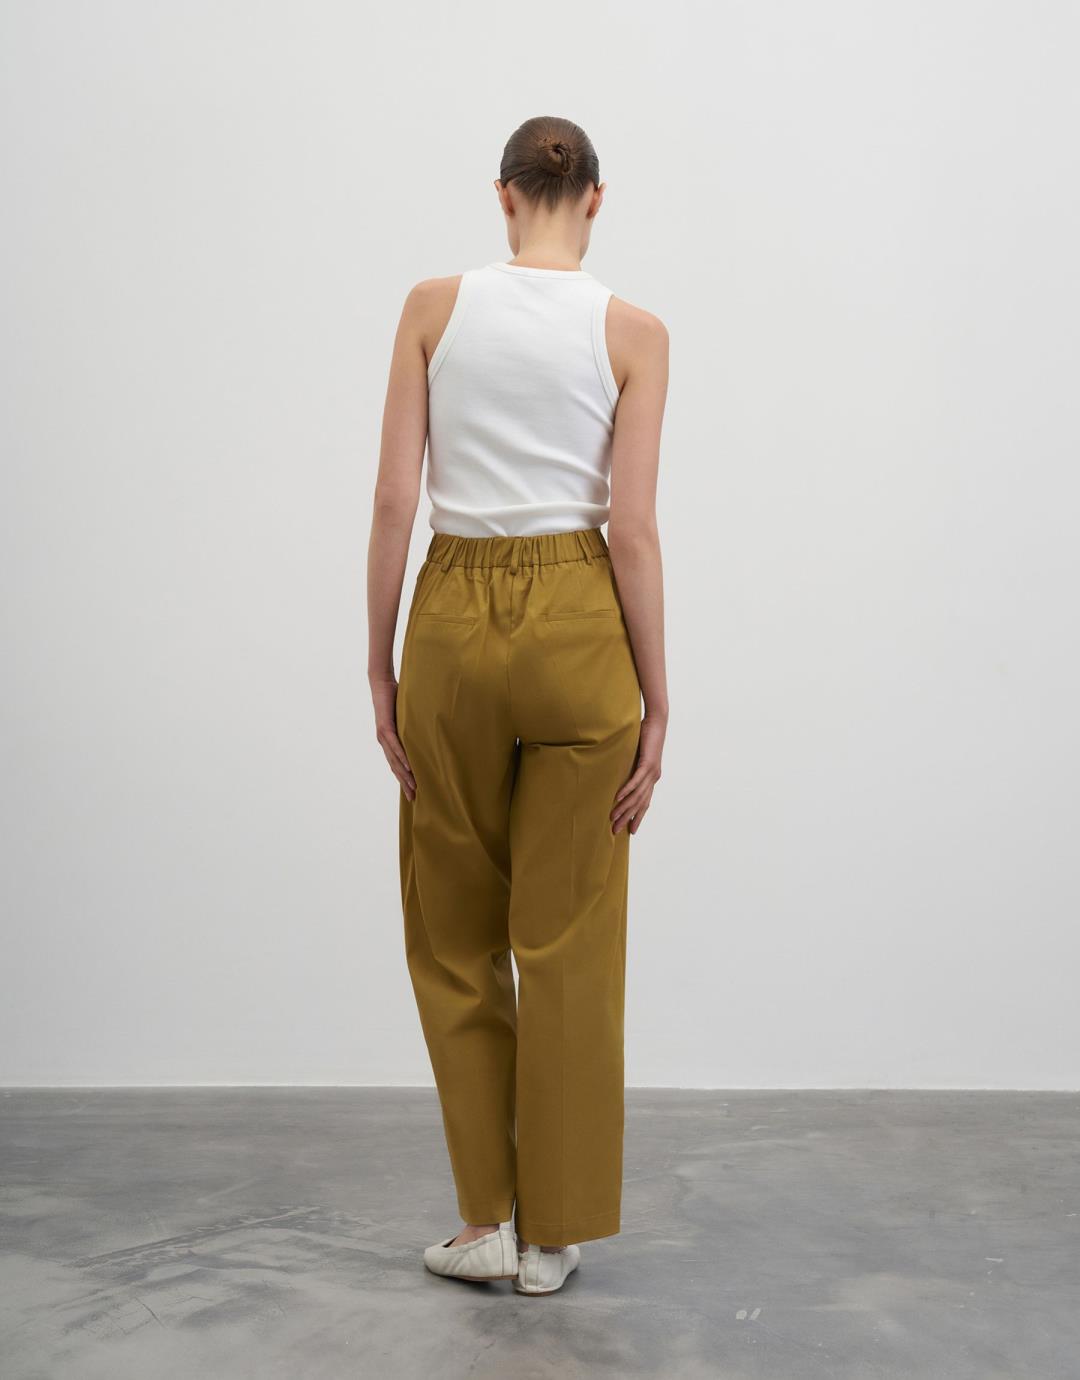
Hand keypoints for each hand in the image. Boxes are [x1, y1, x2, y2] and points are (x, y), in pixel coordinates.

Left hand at [370, 674, 415, 800]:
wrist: (381, 684)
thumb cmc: (395, 699)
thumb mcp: (407, 717)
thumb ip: (414, 727)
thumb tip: (428, 734)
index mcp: (389, 742)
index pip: (397, 765)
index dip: (404, 779)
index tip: (413, 793)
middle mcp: (384, 742)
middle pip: (395, 768)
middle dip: (404, 783)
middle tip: (414, 797)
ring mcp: (383, 736)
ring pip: (395, 760)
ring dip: (405, 774)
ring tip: (414, 786)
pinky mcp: (385, 728)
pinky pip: (395, 746)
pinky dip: (402, 757)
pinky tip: (409, 767)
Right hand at [611, 712, 665, 834]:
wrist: (657, 722)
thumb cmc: (645, 737)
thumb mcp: (636, 756)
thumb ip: (631, 766)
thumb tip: (618, 773)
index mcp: (652, 778)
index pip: (645, 803)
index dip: (637, 817)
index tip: (630, 831)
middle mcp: (654, 778)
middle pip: (640, 803)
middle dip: (627, 818)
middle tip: (615, 830)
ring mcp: (652, 772)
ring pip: (637, 795)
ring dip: (624, 807)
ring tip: (613, 817)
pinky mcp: (648, 763)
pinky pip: (636, 780)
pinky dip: (627, 790)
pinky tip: (618, 798)